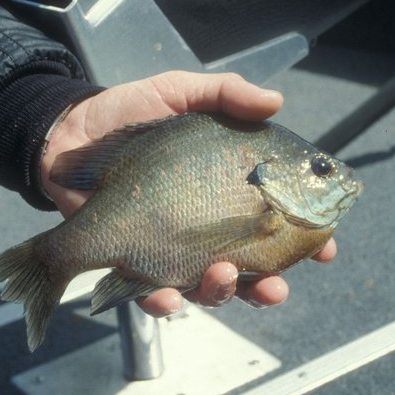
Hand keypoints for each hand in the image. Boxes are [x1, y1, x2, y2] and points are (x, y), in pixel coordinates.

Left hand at [40, 71, 336, 316]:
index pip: (278, 218)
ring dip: (222, 292)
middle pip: (250, 266)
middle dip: (269, 284)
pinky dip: (164, 302)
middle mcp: (208, 224)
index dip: (306, 237)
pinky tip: (168, 296)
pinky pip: (154, 294)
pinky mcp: (136, 263)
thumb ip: (225, 94)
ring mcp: (174, 247)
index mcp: (228, 188)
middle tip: (275, 285)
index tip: (326, 248)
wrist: (69, 133)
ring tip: (221, 277)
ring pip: (209, 286)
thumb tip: (276, 101)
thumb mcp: (179, 92)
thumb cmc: (130, 112)